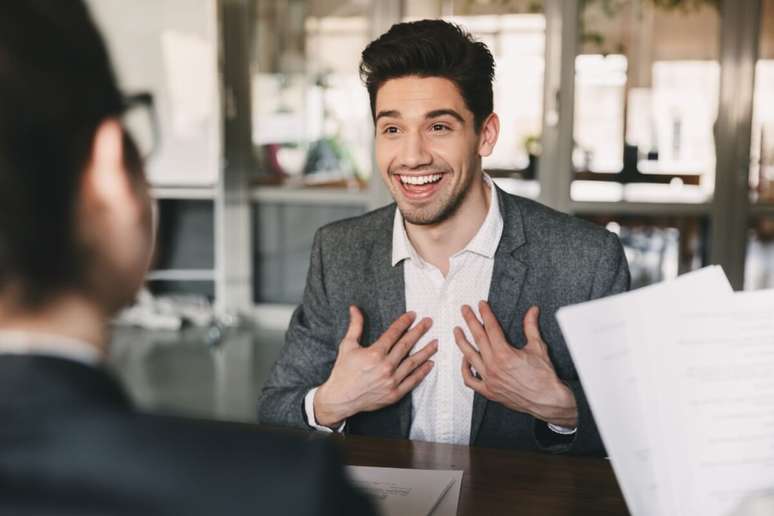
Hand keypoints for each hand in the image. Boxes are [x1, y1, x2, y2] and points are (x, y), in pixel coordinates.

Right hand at [314, 306, 436, 427]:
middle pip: (406, 345)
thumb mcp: (347, 345)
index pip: (393, 333)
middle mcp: (385, 366)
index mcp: (374, 353)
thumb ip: (355, 326)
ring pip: (413, 363)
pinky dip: (422, 372)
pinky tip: (430, 364)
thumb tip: (355, 308)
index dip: (404, 322)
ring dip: (426, 352)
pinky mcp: (394, 394)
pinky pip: (412, 381)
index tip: (413, 315)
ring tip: (435, 343)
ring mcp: (391, 381)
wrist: (340, 398)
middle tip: (429, 322)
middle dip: (419, 332)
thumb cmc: (342, 371)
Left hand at [454, 301, 576, 427]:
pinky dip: (465, 369)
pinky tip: (465, 360)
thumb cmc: (544, 377)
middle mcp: (493, 366)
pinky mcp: (489, 391)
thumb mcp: (538, 347)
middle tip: (465, 310)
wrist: (548, 401)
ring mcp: (489, 380)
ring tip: (457, 330)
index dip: (485, 314)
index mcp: (504, 354)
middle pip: (478, 338)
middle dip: (470, 321)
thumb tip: (532, 311)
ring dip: (461, 342)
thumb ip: (531, 327)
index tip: (481, 305)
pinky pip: (470, 380)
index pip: (491, 328)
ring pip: (469, 357)